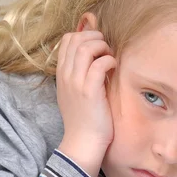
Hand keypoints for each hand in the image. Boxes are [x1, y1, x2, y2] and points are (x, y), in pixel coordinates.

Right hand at [56, 30, 116, 176]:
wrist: (83, 142)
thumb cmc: (85, 118)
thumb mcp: (75, 92)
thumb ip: (79, 74)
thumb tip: (94, 56)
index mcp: (61, 74)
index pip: (67, 40)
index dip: (84, 35)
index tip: (98, 45)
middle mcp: (66, 75)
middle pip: (76, 39)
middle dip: (95, 37)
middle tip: (107, 48)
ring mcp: (76, 83)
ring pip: (86, 48)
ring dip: (102, 46)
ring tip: (110, 56)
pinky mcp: (90, 91)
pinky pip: (99, 64)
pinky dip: (109, 60)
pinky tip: (114, 67)